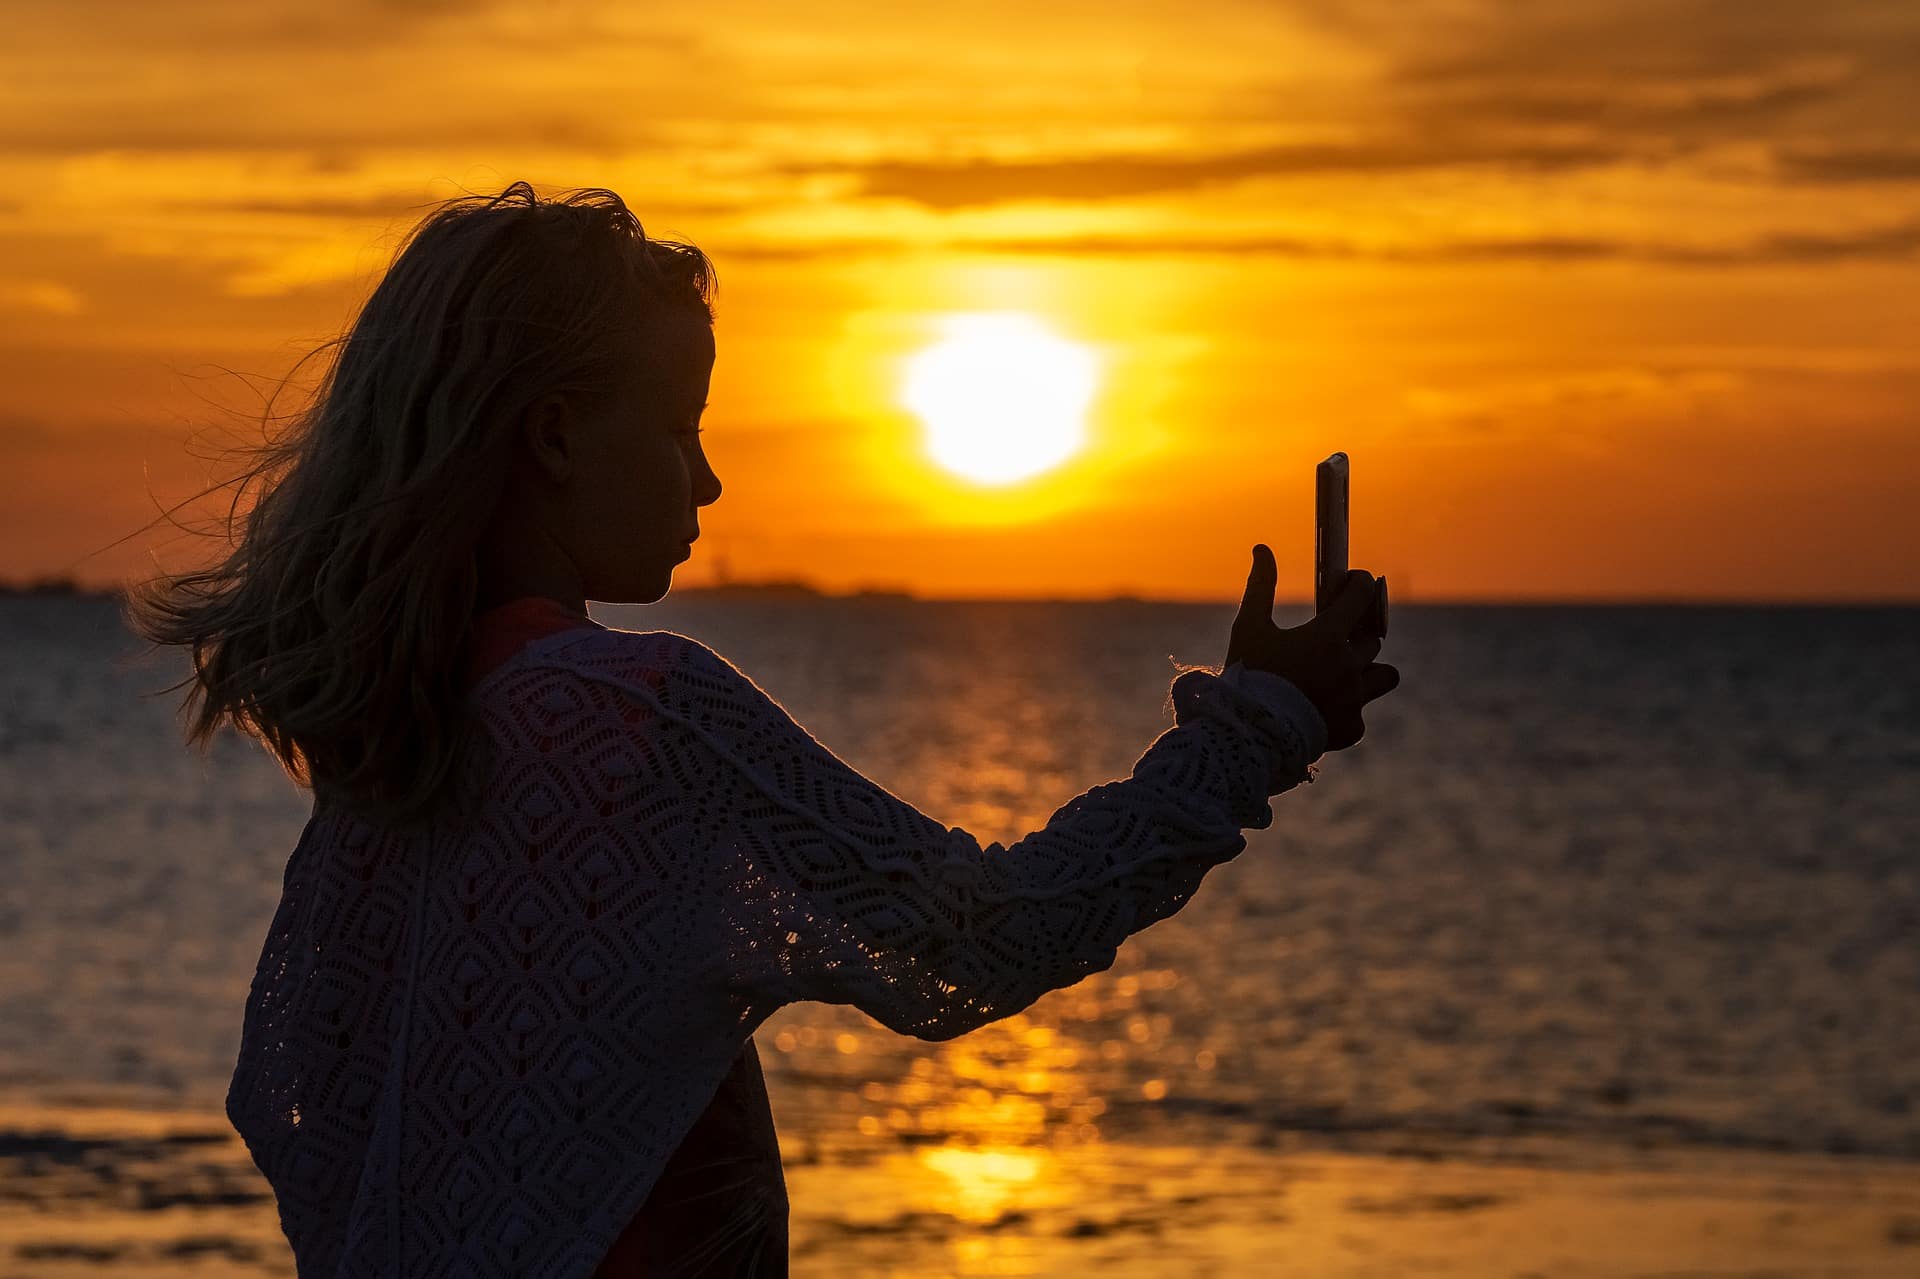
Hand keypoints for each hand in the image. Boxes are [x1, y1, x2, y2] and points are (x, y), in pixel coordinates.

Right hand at [1225, 545, 1399, 752]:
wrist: (1247, 734)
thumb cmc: (1247, 675)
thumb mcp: (1249, 628)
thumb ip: (1260, 587)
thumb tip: (1262, 549)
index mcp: (1327, 636)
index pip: (1362, 595)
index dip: (1360, 583)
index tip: (1353, 582)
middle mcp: (1348, 665)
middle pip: (1371, 638)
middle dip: (1356, 633)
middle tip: (1335, 636)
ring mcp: (1354, 699)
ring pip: (1383, 675)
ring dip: (1368, 671)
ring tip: (1344, 674)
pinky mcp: (1351, 728)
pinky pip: (1361, 714)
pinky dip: (1348, 711)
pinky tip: (1327, 710)